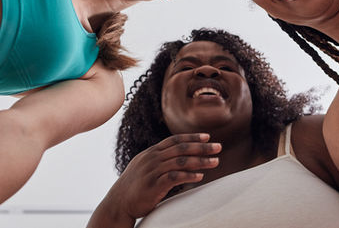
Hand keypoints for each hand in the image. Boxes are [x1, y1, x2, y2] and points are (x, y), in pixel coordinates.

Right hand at [103, 133, 220, 221]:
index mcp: (151, 152)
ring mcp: (152, 171)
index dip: (192, 137)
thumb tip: (179, 155)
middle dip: (202, 147)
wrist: (117, 203)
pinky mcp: (152, 185)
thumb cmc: (135, 186)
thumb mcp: (146, 166)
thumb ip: (160, 159)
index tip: (207, 136)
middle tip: (219, 147)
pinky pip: (174, 177)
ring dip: (201, 161)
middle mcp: (152, 158)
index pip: (175, 140)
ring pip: (181, 161)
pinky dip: (189, 175)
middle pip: (181, 148)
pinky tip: (200, 176)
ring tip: (216, 162)